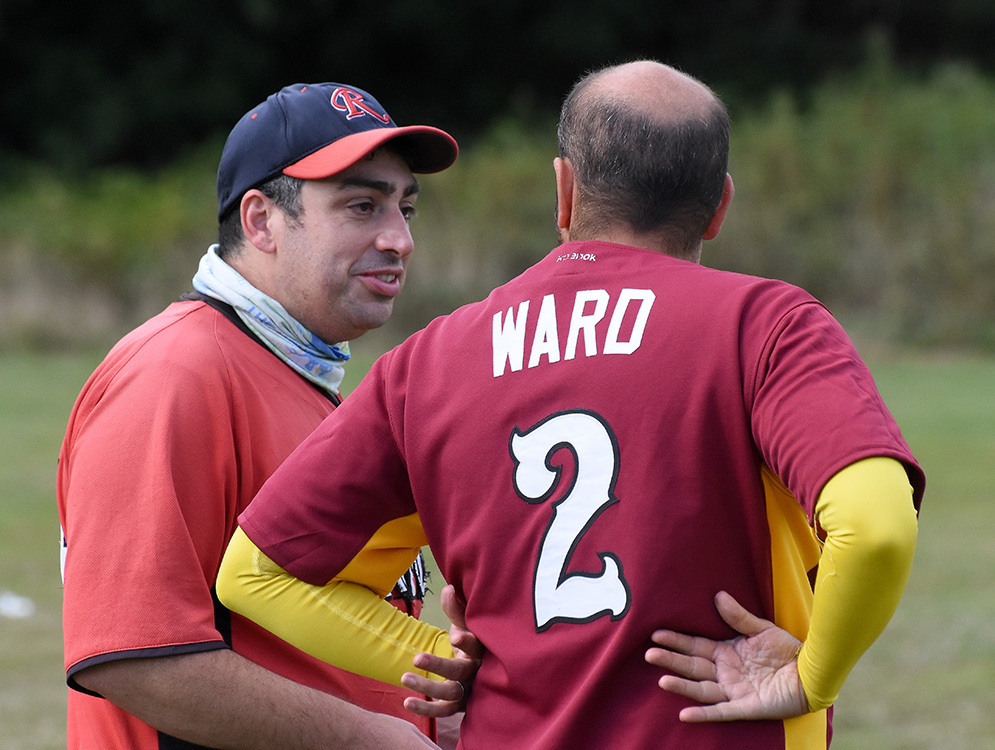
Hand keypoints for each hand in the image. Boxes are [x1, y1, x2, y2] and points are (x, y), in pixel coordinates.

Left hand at [402, 585, 481, 717]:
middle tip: (416, 658)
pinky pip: (444, 711)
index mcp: (481, 649)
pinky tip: (407, 702)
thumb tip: (448, 589)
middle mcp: (477, 671)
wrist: (481, 670)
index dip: (468, 642)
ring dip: (427, 688)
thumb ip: (456, 609)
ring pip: (451, 693)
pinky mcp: (460, 705)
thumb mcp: (465, 624)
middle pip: (460, 671)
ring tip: (404, 678)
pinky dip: (426, 709)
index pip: (477, 645)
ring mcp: (469, 690)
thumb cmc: (470, 640)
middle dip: (439, 665)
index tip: (455, 636)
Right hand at [644, 591, 808, 721]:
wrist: (811, 673)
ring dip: (682, 686)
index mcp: (726, 652)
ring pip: (701, 688)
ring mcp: (733, 691)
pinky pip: (720, 712)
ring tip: (662, 680)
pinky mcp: (744, 707)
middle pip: (692, 666)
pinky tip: (684, 714)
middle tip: (649, 654)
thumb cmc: (787, 650)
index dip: (676, 640)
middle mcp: (725, 672)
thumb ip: (739, 616)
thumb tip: (718, 596)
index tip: (656, 634)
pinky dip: (702, 714)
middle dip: (671, 660)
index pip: (695, 645)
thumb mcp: (761, 629)